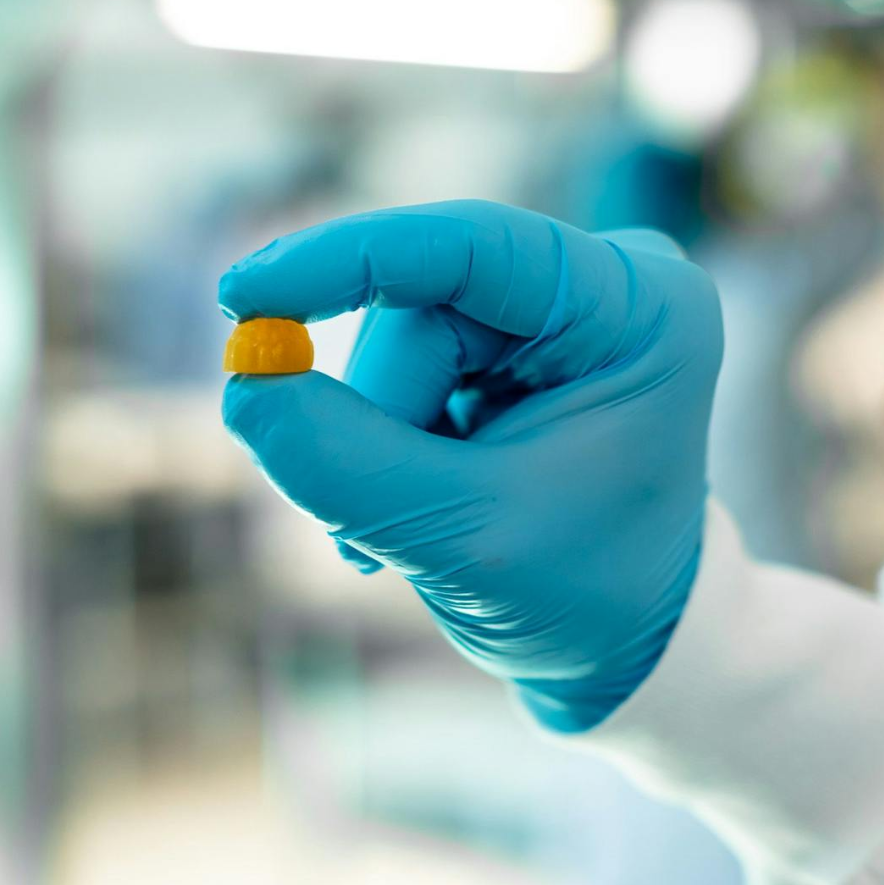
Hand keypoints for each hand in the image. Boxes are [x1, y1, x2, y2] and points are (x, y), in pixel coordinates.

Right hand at [220, 200, 722, 730]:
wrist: (620, 640)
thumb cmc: (580, 598)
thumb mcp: (463, 540)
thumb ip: (345, 463)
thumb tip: (245, 383)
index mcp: (641, 313)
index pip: (475, 244)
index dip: (347, 260)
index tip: (242, 296)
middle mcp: (609, 287)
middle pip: (429, 303)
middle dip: (380, 410)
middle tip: (357, 526)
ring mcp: (563, 310)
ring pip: (407, 336)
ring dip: (381, 435)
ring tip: (406, 533)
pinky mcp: (522, 341)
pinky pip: (414, 359)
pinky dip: (391, 433)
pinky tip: (420, 499)